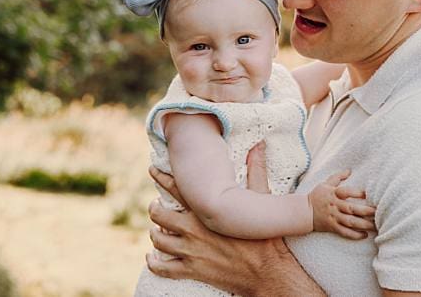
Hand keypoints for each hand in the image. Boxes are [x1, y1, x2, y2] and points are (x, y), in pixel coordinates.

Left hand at [145, 142, 294, 294]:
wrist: (268, 274)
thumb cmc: (266, 238)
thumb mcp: (262, 202)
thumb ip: (257, 172)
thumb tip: (259, 146)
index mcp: (208, 211)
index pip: (177, 188)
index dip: (162, 177)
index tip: (153, 171)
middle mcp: (195, 230)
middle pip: (160, 214)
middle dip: (155, 208)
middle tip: (155, 206)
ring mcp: (191, 251)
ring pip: (159, 240)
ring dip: (155, 234)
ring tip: (157, 230)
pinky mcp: (193, 270)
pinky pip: (163, 268)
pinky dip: (154, 263)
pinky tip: (152, 258)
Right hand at [308, 170, 375, 238]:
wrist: (304, 212)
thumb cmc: (316, 196)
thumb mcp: (325, 184)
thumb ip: (337, 177)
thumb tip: (349, 170)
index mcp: (333, 194)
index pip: (346, 192)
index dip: (357, 193)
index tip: (368, 194)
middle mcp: (334, 206)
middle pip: (351, 209)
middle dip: (365, 211)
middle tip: (377, 212)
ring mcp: (334, 217)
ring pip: (350, 222)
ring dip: (363, 224)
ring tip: (375, 225)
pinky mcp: (333, 227)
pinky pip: (345, 232)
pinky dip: (354, 235)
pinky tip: (364, 235)